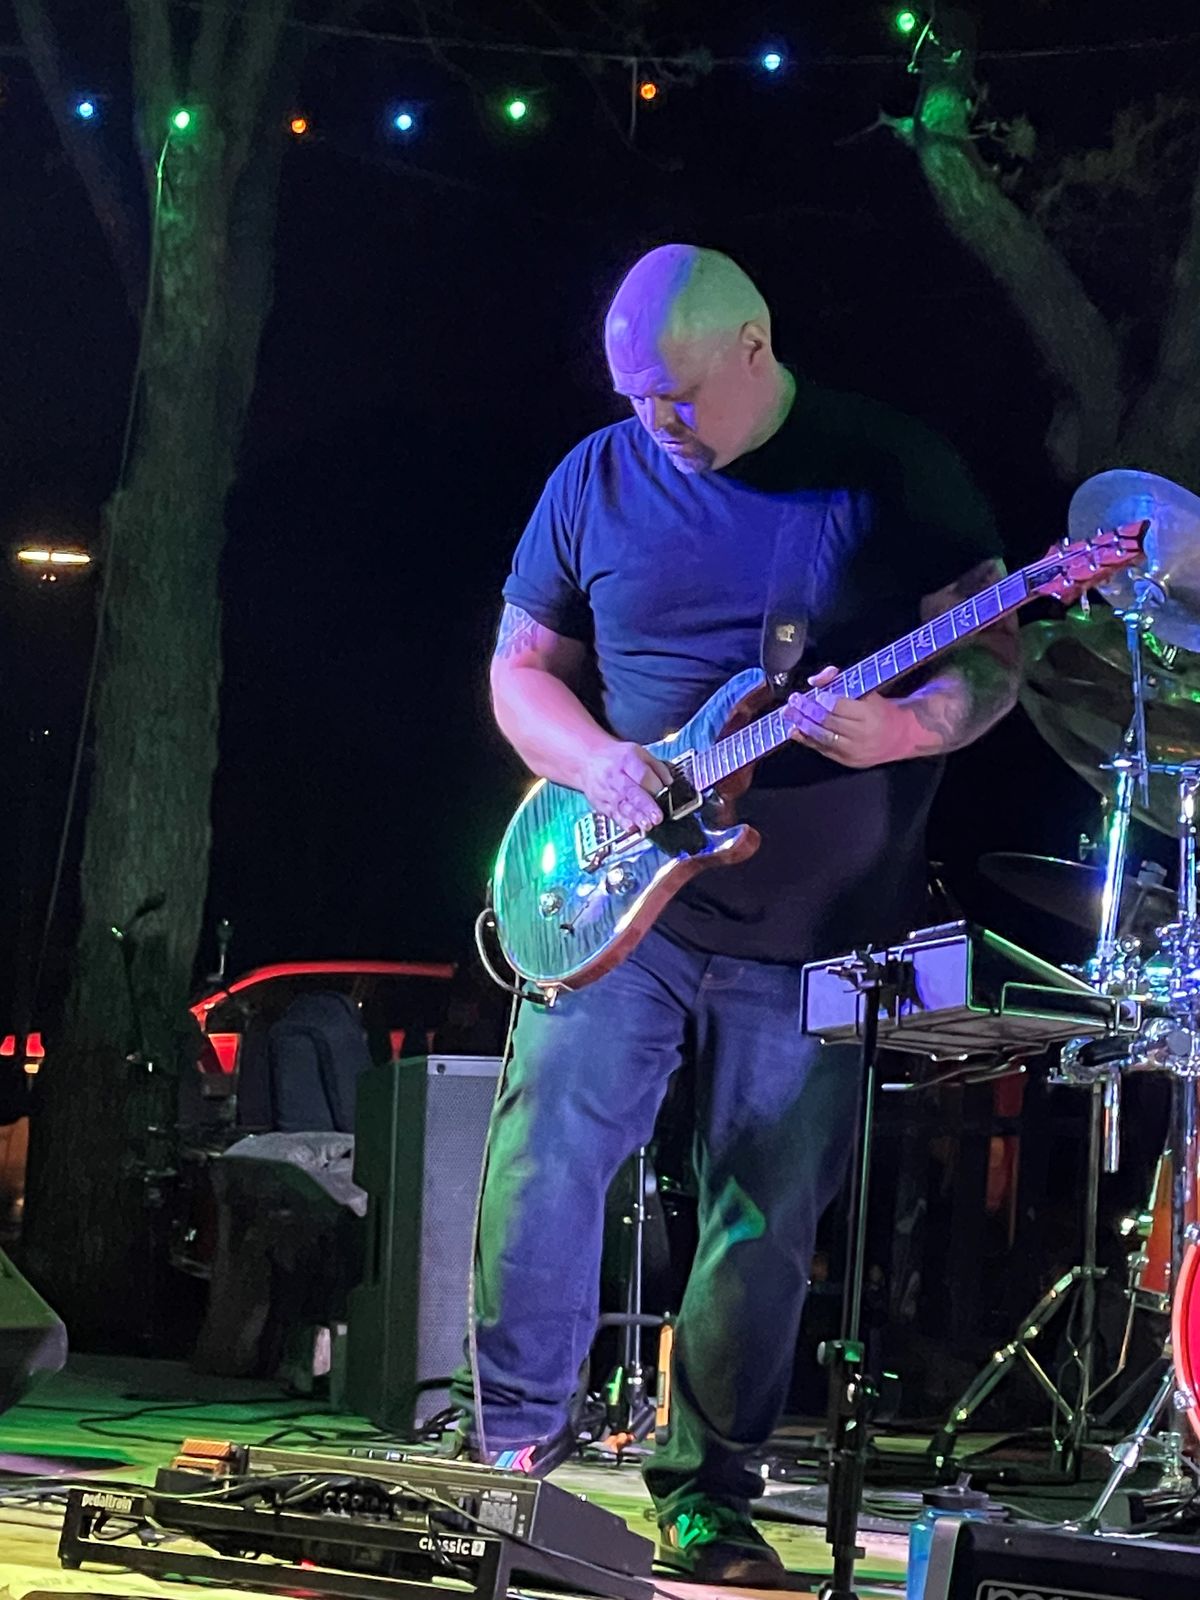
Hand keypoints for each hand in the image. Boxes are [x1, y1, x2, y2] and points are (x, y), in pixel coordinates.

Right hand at [581, 740, 672, 831]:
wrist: (587, 760)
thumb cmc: (616, 757)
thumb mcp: (639, 752)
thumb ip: (657, 766)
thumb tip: (670, 783)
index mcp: (626, 760)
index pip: (643, 775)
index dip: (655, 786)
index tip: (666, 794)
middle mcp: (615, 776)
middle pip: (631, 792)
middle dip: (645, 806)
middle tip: (657, 817)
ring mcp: (606, 791)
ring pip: (622, 806)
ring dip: (635, 817)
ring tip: (647, 825)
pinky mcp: (601, 803)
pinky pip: (612, 814)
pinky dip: (622, 822)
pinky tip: (631, 828)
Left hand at [784, 666, 914, 768]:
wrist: (902, 738)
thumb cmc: (882, 711)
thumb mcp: (868, 692)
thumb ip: (842, 682)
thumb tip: (814, 680)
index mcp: (870, 714)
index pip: (839, 706)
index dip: (822, 699)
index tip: (810, 692)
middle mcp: (862, 734)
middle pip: (828, 722)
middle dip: (807, 711)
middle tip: (793, 701)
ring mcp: (854, 750)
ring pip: (823, 737)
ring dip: (803, 725)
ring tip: (789, 715)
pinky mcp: (848, 761)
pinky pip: (823, 750)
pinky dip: (807, 740)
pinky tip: (795, 732)